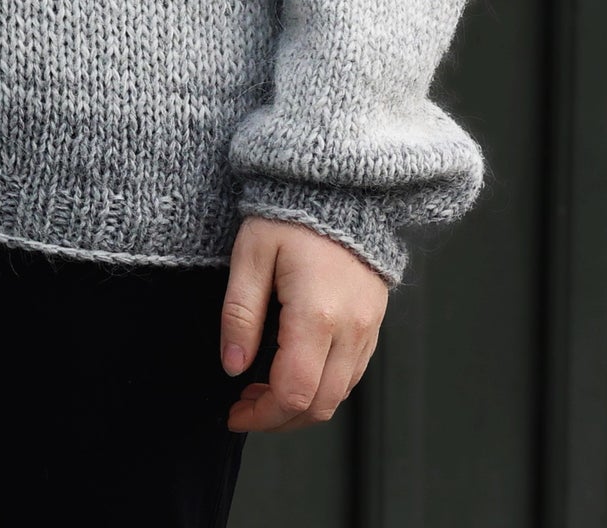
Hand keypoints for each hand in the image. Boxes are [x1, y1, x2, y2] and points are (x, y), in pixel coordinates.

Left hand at [221, 216, 387, 432]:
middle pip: (320, 405)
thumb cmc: (290, 214)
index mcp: (317, 315)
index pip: (294, 392)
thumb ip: (240, 314)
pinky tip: (292, 374)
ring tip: (260, 393)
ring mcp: (367, 329)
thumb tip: (233, 367)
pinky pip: (351, 374)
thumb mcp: (250, 256)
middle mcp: (351, 329)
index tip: (234, 414)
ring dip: (301, 407)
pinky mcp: (373, 324)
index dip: (262, 415)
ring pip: (339, 395)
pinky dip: (322, 388)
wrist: (340, 187)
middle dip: (279, 419)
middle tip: (243, 409)